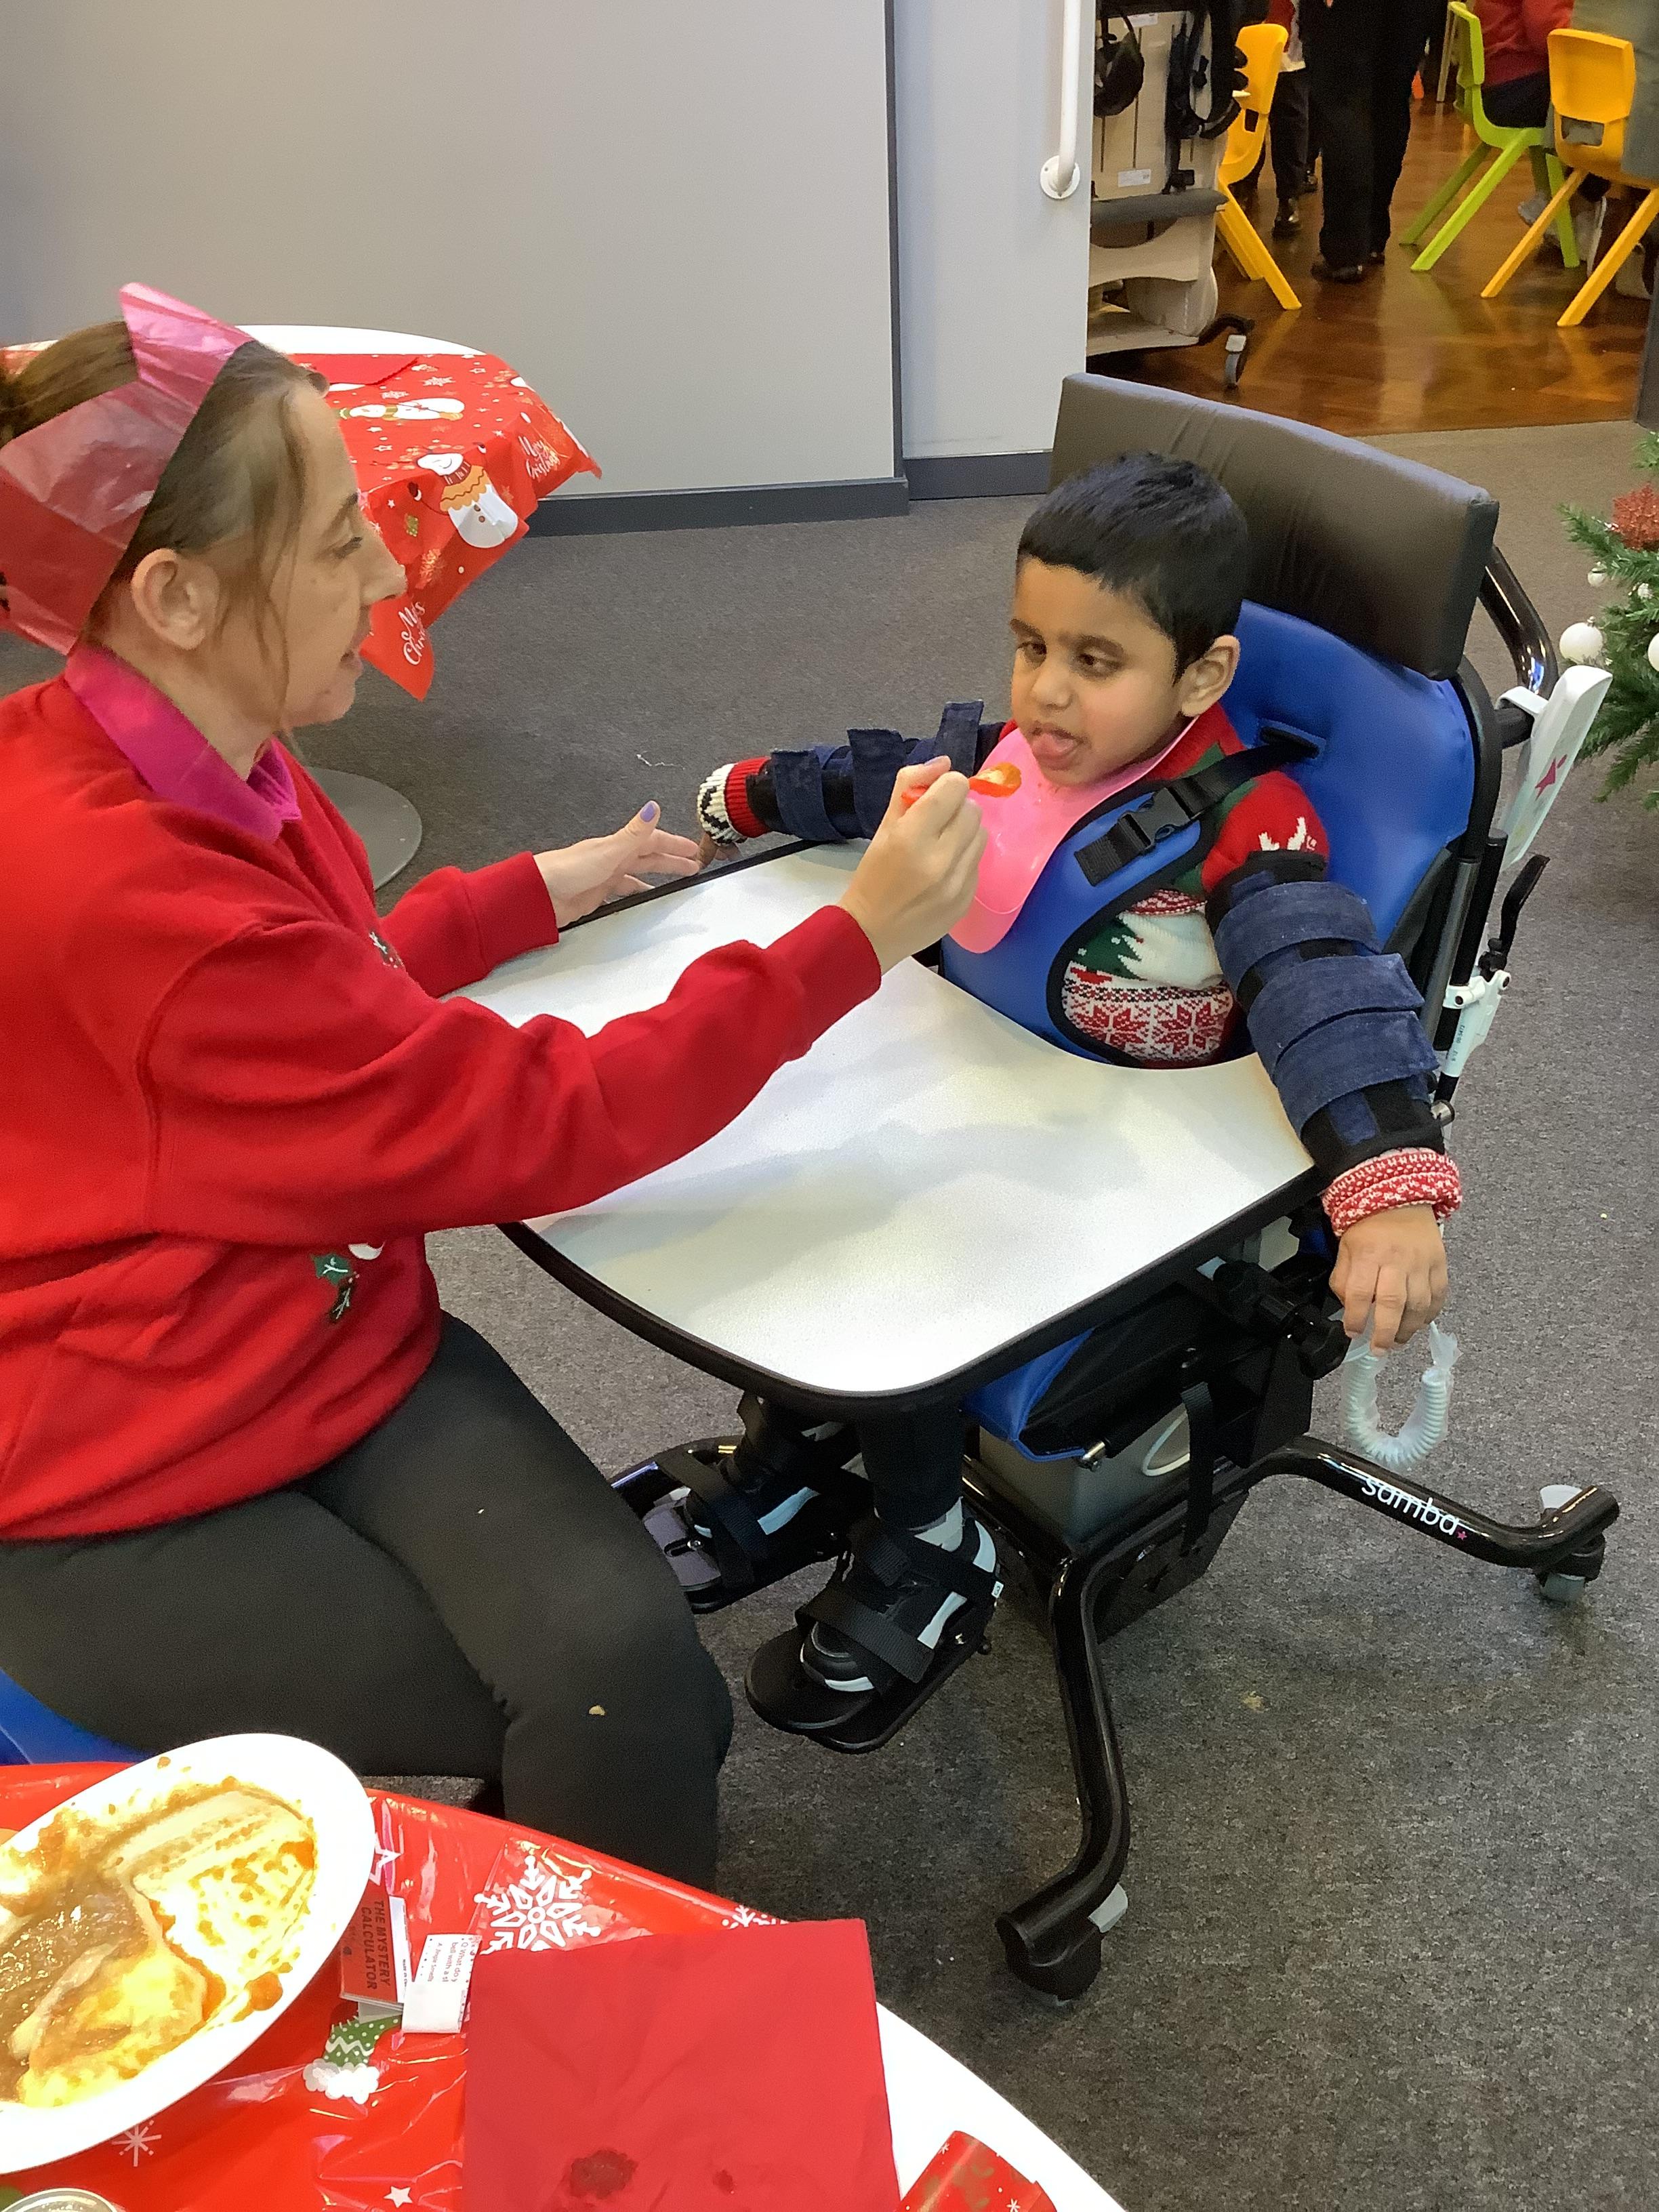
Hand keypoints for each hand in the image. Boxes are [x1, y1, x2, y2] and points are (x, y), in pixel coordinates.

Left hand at [535, 803, 701, 926]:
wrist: (539, 893)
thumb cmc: (568, 870)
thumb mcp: (608, 850)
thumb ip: (634, 833)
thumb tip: (653, 807)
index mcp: (617, 847)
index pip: (653, 842)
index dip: (674, 845)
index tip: (694, 849)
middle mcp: (612, 859)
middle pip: (648, 858)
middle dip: (671, 860)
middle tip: (693, 866)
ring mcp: (604, 877)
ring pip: (637, 875)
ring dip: (655, 877)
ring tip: (673, 885)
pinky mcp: (596, 895)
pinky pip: (623, 892)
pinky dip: (635, 894)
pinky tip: (640, 900)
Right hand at [837, 756, 985, 971]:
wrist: (871, 933)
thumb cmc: (873, 876)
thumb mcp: (883, 826)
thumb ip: (910, 787)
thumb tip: (944, 763)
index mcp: (911, 837)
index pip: (955, 787)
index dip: (946, 786)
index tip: (934, 798)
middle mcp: (939, 859)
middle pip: (972, 809)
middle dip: (955, 809)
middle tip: (936, 823)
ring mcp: (957, 883)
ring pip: (981, 834)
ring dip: (964, 833)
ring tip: (941, 847)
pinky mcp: (967, 900)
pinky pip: (978, 863)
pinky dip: (964, 859)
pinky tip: (943, 871)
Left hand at [1330, 1204, 1448, 1352]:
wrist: (1400, 1200)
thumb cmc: (1370, 1226)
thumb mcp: (1346, 1248)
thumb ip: (1344, 1279)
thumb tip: (1348, 1309)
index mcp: (1368, 1253)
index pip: (1358, 1292)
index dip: (1354, 1317)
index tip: (1352, 1332)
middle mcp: (1396, 1259)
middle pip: (1392, 1303)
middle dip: (1384, 1332)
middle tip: (1379, 1349)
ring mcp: (1421, 1263)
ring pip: (1418, 1304)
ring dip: (1408, 1329)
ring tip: (1397, 1341)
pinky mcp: (1439, 1264)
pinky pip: (1438, 1296)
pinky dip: (1430, 1314)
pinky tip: (1419, 1323)